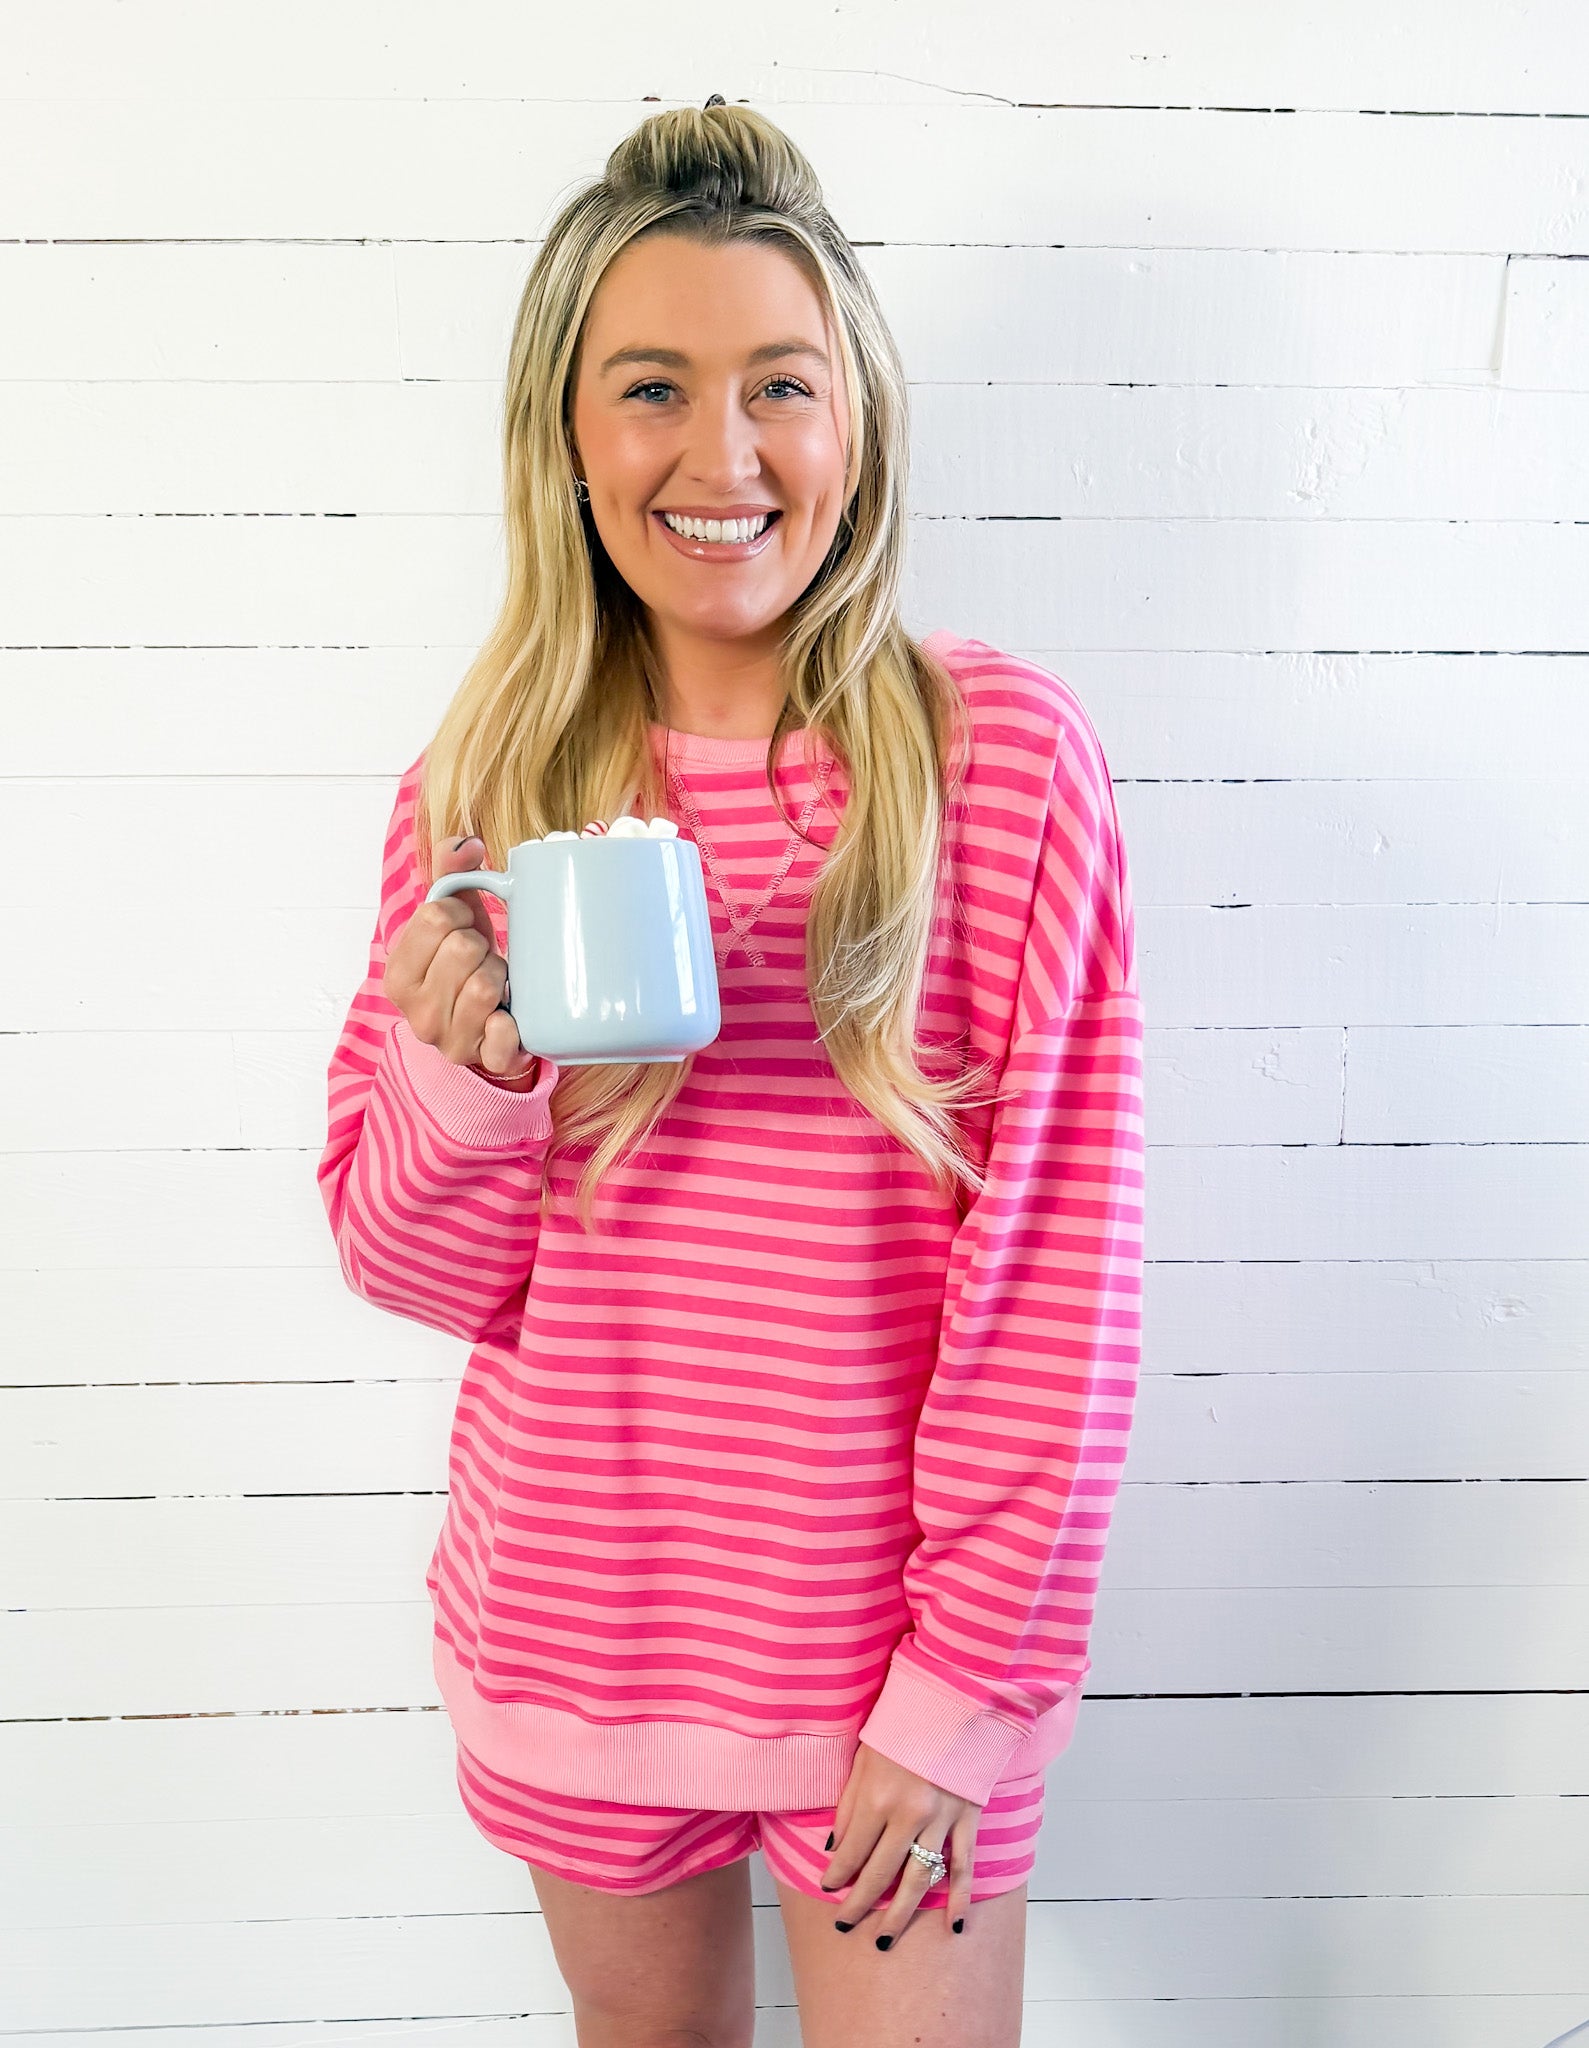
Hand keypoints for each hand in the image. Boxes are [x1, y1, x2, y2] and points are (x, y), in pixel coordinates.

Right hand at [384, 835, 538, 1082]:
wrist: (493, 1024)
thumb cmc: (470, 965)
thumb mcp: (455, 917)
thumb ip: (450, 871)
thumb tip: (468, 842)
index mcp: (398, 974)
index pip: (435, 917)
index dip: (460, 914)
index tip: (463, 930)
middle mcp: (416, 1013)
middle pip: (463, 949)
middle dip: (483, 946)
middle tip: (484, 959)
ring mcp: (449, 1042)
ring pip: (486, 985)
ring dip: (502, 976)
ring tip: (497, 983)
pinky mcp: (484, 1063)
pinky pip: (503, 1038)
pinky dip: (513, 1024)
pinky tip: (509, 1017)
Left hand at [819, 1741, 979, 1947]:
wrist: (951, 1703)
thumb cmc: (901, 1727)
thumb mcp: (864, 1759)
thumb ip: (849, 1806)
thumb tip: (834, 1848)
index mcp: (879, 1798)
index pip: (852, 1852)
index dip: (837, 1875)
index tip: (828, 1889)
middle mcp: (909, 1816)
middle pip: (882, 1873)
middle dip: (860, 1903)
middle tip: (845, 1923)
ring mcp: (942, 1821)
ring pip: (919, 1879)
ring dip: (901, 1913)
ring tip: (884, 1939)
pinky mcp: (967, 1819)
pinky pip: (963, 1866)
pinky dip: (960, 1897)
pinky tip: (953, 1924)